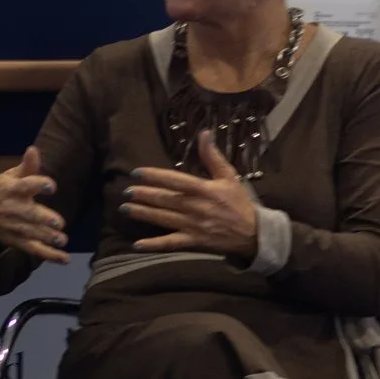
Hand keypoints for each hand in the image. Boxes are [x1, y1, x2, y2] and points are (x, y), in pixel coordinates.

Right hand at [0, 145, 70, 264]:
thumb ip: (26, 167)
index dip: (38, 185)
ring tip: (62, 240)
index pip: (25, 186)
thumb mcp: (8, 177)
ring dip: (47, 238)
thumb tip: (34, 149)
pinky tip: (64, 259)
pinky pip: (33, 249)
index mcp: (10, 189)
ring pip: (31, 233)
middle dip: (42, 219)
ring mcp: (14, 227)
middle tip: (59, 222)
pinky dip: (49, 255)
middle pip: (28, 214)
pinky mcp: (17, 242)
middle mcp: (12, 209)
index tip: (51, 185)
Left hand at [124, 132, 260, 257]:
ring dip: (143, 214)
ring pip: (163, 219)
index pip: (175, 181)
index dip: (155, 176)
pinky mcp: (193, 241)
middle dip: (143, 195)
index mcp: (204, 190)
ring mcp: (193, 226)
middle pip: (165, 200)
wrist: (254, 233)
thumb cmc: (239, 203)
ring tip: (125, 208)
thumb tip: (204, 133)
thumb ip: (213, 156)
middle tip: (125, 191)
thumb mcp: (229, 176)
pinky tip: (137, 244)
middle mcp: (195, 207)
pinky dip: (154, 245)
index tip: (137, 173)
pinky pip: (171, 244)